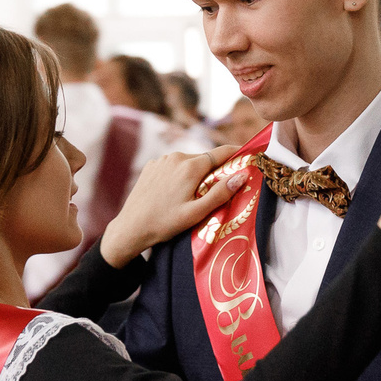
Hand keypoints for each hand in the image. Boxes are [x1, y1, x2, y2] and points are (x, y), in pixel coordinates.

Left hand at [102, 145, 249, 266]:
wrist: (131, 227)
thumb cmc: (165, 223)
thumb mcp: (196, 213)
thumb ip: (220, 193)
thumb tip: (242, 175)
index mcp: (190, 166)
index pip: (221, 152)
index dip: (237, 153)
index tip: (248, 154)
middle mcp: (176, 157)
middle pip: (205, 159)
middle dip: (215, 170)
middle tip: (220, 188)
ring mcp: (161, 160)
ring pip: (188, 162)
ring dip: (196, 173)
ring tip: (195, 195)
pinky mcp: (151, 166)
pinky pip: (173, 166)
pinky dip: (180, 175)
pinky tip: (176, 193)